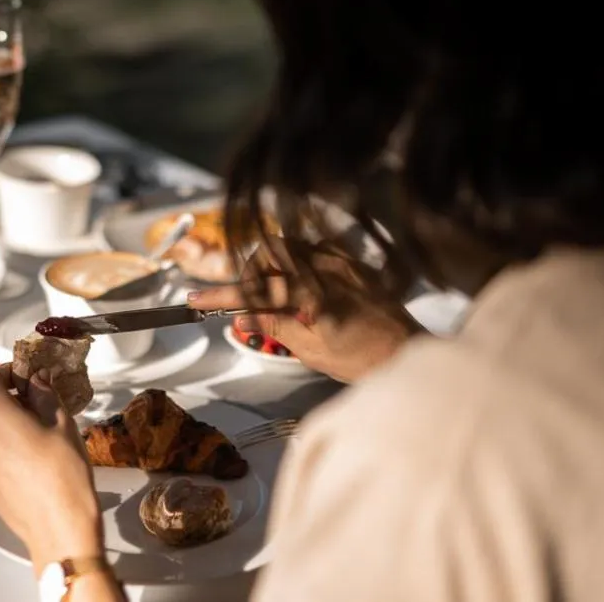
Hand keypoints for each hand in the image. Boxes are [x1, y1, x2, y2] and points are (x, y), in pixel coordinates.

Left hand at [0, 365, 103, 572]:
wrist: (58, 527)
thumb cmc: (63, 469)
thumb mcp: (61, 422)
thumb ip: (43, 392)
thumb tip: (36, 376)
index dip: (7, 373)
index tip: (27, 379)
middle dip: (9, 401)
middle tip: (38, 409)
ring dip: (3, 426)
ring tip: (33, 437)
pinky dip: (0, 449)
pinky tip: (25, 461)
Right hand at [188, 238, 422, 381]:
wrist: (407, 352)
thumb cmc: (362, 359)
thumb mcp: (312, 350)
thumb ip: (275, 326)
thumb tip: (241, 318)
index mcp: (313, 294)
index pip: (255, 290)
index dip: (220, 295)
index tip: (196, 300)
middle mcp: (326, 268)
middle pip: (270, 250)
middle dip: (251, 270)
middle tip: (250, 299)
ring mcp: (342, 260)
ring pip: (291, 244)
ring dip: (273, 265)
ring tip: (276, 294)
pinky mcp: (353, 261)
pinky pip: (315, 248)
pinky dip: (299, 262)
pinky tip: (303, 286)